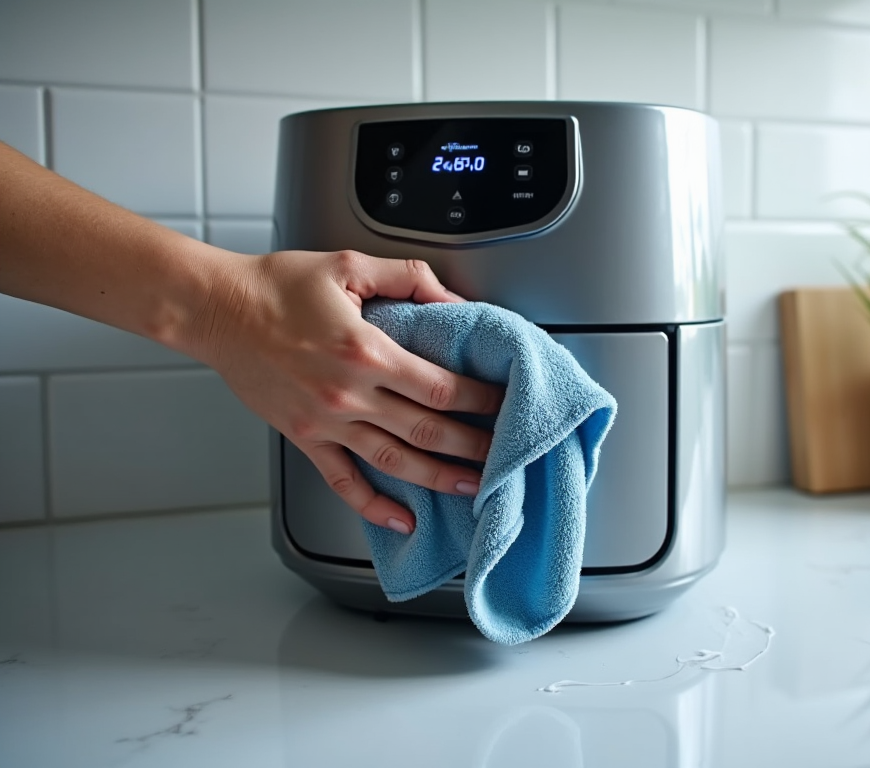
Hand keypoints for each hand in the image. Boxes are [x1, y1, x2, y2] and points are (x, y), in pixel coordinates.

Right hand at [193, 249, 503, 534]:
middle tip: (505, 454)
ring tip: (473, 487)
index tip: (504, 404)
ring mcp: (325, 422)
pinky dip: (373, 506)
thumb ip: (408, 278)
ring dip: (438, 478)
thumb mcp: (348, 266)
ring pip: (394, 462)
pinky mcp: (304, 437)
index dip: (479, 400)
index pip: (440, 387)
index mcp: (365, 351)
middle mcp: (348, 394)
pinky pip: (342, 481)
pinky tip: (401, 519)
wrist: (215, 310)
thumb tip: (452, 301)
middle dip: (472, 445)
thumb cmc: (276, 286)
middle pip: (426, 431)